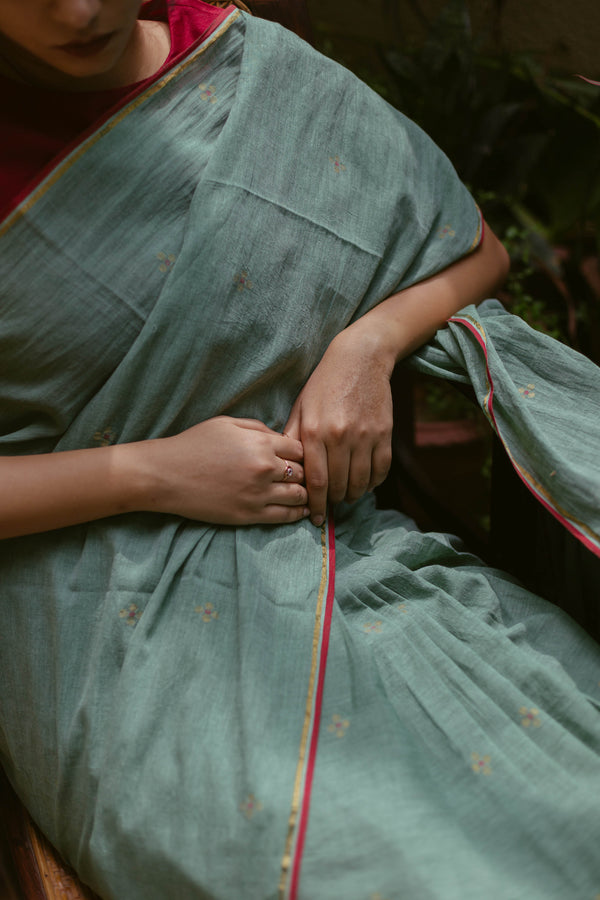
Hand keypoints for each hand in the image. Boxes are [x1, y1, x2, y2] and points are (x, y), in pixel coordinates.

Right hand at [140, 417, 307, 525]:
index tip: (298, 458)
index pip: (300, 449)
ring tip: (305, 494)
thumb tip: (281, 438)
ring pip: (299, 495)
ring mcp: (258, 494)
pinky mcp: (249, 515)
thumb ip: (258, 428)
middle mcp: (264, 468)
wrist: (166, 475)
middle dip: (305, 473)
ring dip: (304, 494)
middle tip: (304, 477)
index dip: (301, 453)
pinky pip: (285, 516)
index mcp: (260, 443)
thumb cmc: (193, 445)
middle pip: (303, 472)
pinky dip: (297, 513)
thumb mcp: (227, 423)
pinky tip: (300, 510)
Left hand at [284, 327, 393, 524]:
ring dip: (353, 495)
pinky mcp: (384, 433)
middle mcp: (339, 437)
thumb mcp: (301, 408)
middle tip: (330, 506)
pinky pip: (381, 470)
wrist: (360, 359)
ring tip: (346, 496)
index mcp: (314, 432)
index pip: (316, 482)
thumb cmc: (324, 384)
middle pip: (339, 486)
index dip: (316, 505)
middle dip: (334, 501)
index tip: (316, 518)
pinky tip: (365, 484)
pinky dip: (373, 483)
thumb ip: (292, 439)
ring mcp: (364, 436)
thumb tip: (285, 470)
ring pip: (361, 482)